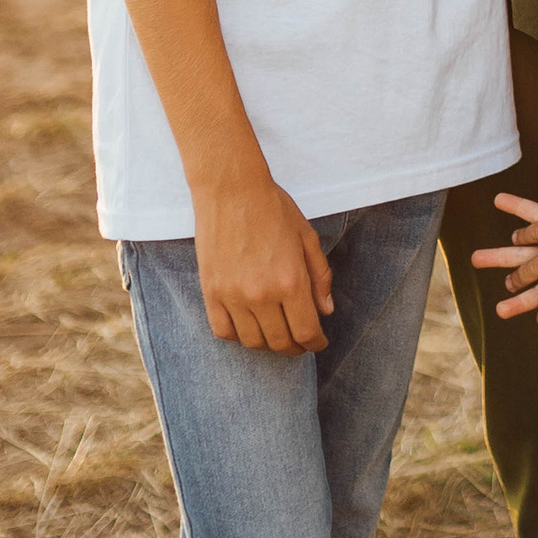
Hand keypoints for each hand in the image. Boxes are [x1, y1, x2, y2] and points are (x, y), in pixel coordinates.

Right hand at [194, 171, 334, 352]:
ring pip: (252, 342)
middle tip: (299, 342)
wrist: (231, 190)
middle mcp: (262, 295)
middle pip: (280, 342)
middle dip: (294, 348)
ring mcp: (233, 296)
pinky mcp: (211, 292)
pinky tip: (248, 327)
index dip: (316, 344)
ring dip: (267, 344)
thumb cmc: (274, 209)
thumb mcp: (307, 238)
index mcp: (291, 281)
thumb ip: (320, 277)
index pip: (307, 332)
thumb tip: (326, 310)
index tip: (318, 343)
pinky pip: (223, 331)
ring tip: (275, 334)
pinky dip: (237, 336)